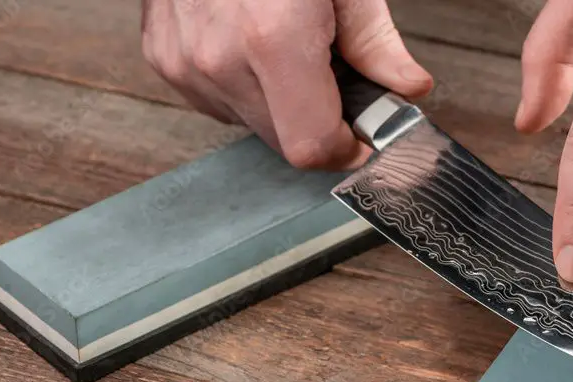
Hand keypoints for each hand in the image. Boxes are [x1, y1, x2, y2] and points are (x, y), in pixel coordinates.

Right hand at [142, 0, 432, 168]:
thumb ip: (376, 43)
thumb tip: (408, 89)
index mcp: (274, 39)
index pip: (310, 147)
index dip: (343, 151)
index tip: (360, 140)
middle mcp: (220, 59)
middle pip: (283, 143)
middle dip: (317, 123)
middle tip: (330, 76)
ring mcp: (185, 61)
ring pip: (251, 124)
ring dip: (279, 105)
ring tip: (286, 45)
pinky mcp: (164, 58)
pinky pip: (218, 101)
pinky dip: (244, 86)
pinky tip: (251, 42)